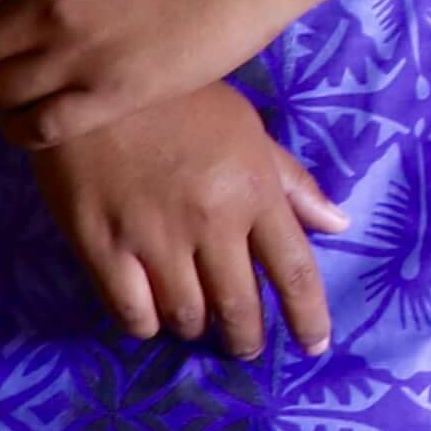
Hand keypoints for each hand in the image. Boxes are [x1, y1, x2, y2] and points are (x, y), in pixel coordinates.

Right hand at [24, 85, 345, 356]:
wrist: (91, 83)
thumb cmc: (179, 101)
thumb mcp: (246, 128)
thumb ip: (290, 182)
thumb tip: (338, 224)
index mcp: (253, 191)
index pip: (294, 270)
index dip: (308, 317)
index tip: (314, 346)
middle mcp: (210, 222)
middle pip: (239, 306)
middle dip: (247, 337)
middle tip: (245, 346)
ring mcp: (154, 239)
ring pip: (186, 315)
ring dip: (196, 327)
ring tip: (198, 322)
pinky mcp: (101, 248)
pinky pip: (132, 312)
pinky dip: (146, 324)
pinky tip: (151, 314)